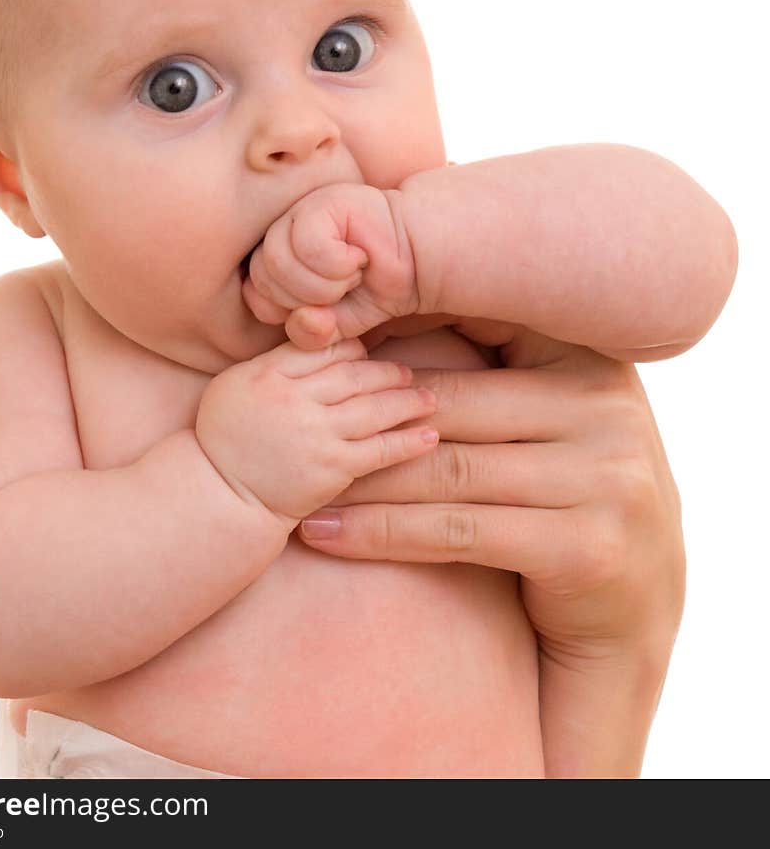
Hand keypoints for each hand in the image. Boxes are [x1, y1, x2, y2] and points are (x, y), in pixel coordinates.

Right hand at [195, 337, 436, 524]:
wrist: (220, 497)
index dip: (353, 350)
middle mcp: (294, 399)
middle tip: (407, 373)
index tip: (368, 355)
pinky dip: (408, 442)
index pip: (323, 350)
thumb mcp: (234, 385)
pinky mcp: (333, 469)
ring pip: (373, 408)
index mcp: (267, 374)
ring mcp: (316, 435)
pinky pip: (379, 450)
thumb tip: (318, 340)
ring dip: (407, 401)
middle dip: (387, 373)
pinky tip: (429, 436)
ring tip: (428, 398)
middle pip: (354, 375)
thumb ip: (273, 363)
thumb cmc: (225, 439)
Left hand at [242, 183, 417, 348]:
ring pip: (278, 261)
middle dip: (305, 299)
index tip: (325, 308)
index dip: (286, 312)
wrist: (421, 257)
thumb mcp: (339, 324)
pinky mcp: (323, 202)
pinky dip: (336, 263)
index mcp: (278, 256)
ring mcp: (300, 212)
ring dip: (320, 283)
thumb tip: (300, 320)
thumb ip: (310, 333)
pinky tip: (359, 257)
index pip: (254, 294)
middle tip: (344, 290)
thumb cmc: (377, 287)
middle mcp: (283, 231)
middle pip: (262, 277)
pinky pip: (307, 244)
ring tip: (351, 275)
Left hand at [297, 327, 684, 772]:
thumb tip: (374, 323)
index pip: (482, 322)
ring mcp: (605, 478)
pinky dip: (383, 532)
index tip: (322, 337)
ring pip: (447, 469)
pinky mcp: (585, 548)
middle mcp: (607, 409)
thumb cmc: (567, 495)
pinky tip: (328, 534)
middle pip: (451, 403)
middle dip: (364, 415)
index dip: (398, 326)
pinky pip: (458, 531)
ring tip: (299, 485)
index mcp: (591, 359)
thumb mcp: (549, 419)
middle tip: (294, 420)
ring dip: (361, 479)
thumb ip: (495, 374)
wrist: (635, 607)